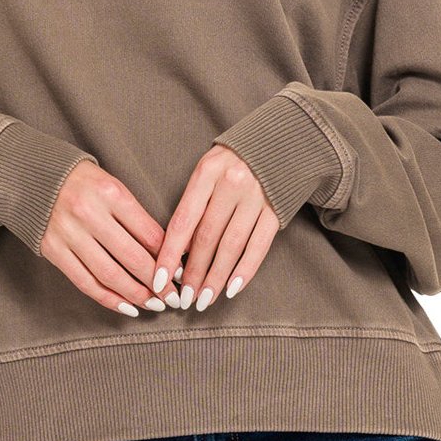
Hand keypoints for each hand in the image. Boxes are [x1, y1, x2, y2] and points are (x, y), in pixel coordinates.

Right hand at [39, 159, 181, 316]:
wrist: (36, 176)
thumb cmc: (85, 183)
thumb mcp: (114, 187)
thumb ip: (136, 216)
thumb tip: (170, 250)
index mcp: (110, 193)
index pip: (148, 233)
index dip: (170, 257)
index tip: (183, 274)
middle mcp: (89, 213)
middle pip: (132, 257)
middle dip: (157, 282)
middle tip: (174, 297)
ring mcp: (69, 233)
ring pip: (109, 274)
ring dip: (136, 294)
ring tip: (155, 304)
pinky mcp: (53, 250)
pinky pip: (85, 282)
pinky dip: (108, 298)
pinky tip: (127, 307)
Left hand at [152, 144, 280, 311]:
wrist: (281, 140)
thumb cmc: (233, 159)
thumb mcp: (208, 168)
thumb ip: (193, 201)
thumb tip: (176, 248)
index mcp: (207, 171)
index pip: (183, 220)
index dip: (169, 253)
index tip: (158, 279)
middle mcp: (232, 184)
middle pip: (207, 237)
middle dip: (192, 272)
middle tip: (182, 298)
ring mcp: (257, 197)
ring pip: (232, 246)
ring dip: (216, 277)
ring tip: (203, 299)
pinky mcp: (277, 209)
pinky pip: (259, 245)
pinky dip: (246, 270)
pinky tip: (233, 288)